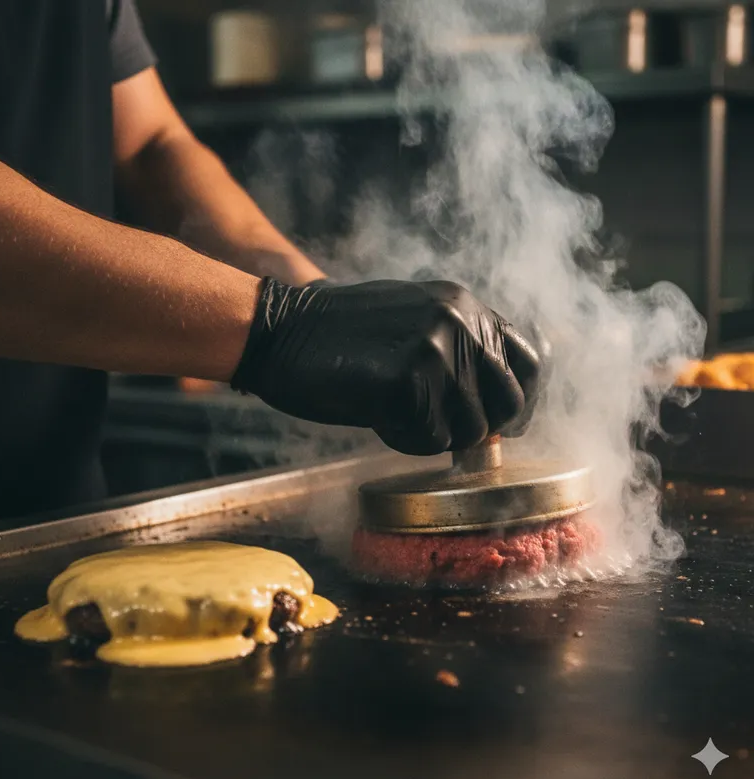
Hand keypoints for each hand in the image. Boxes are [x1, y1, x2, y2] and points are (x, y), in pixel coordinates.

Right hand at [232, 278, 540, 454]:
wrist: (281, 332)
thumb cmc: (343, 337)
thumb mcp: (415, 322)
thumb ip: (460, 349)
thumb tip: (500, 404)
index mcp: (467, 305)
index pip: (530, 364)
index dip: (517, 403)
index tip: (493, 423)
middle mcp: (462, 321)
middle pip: (506, 406)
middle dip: (473, 428)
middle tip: (431, 424)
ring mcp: (438, 347)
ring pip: (469, 431)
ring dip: (430, 433)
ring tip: (390, 408)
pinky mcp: (409, 377)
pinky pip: (429, 440)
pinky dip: (403, 439)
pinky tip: (373, 412)